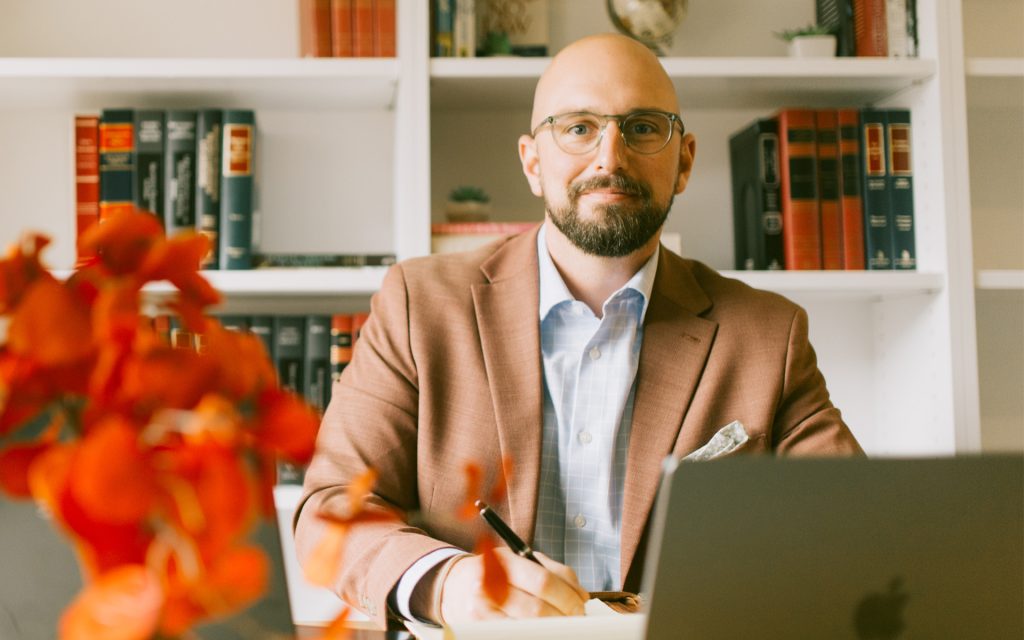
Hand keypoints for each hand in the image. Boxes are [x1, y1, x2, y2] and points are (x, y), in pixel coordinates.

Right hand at [438, 549, 588, 621]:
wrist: (455, 586)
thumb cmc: (495, 573)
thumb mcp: (519, 560)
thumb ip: (552, 571)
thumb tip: (581, 595)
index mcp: (502, 561)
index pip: (542, 580)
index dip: (567, 596)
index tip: (581, 604)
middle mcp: (488, 585)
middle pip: (537, 608)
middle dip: (564, 616)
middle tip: (578, 619)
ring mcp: (481, 612)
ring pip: (528, 627)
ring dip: (553, 628)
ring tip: (564, 626)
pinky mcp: (480, 630)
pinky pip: (517, 634)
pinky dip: (536, 635)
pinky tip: (544, 632)